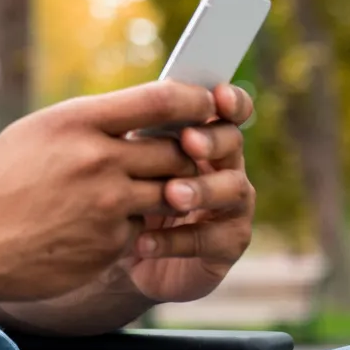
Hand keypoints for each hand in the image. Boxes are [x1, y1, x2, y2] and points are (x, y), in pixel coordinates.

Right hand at [0, 80, 222, 305]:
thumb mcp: (38, 133)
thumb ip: (92, 122)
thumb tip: (146, 113)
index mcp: (77, 121)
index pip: (162, 100)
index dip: (195, 101)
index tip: (206, 104)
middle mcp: (97, 160)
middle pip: (178, 151)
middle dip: (186, 155)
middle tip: (182, 155)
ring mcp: (107, 207)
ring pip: (170, 193)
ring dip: (165, 192)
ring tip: (136, 191)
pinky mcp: (109, 246)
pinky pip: (143, 230)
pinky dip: (131, 228)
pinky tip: (96, 227)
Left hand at [125, 83, 255, 304]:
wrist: (115, 253)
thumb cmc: (124, 195)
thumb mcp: (125, 161)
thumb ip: (139, 136)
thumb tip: (133, 105)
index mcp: (204, 138)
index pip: (229, 111)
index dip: (232, 101)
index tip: (219, 95)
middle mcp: (225, 168)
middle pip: (233, 143)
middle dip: (214, 140)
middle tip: (189, 142)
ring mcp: (232, 208)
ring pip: (233, 190)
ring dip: (202, 189)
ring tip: (171, 194)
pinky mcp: (226, 247)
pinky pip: (213, 240)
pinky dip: (176, 240)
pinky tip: (143, 241)